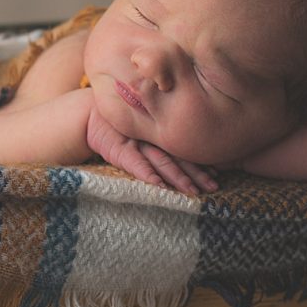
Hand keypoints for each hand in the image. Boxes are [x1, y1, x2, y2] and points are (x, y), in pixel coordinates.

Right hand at [86, 106, 217, 195]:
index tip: (217, 174)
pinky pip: (136, 164)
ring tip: (191, 191)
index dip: (200, 163)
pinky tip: (159, 185)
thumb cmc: (118, 125)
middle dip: (196, 174)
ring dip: (177, 177)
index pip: (184, 151)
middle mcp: (153, 139)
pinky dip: (147, 175)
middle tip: (213, 187)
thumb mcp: (141, 132)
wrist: (90, 115)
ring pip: (162, 162)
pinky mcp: (120, 151)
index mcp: (160, 136)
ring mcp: (137, 145)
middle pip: (178, 158)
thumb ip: (160, 139)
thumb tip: (186, 156)